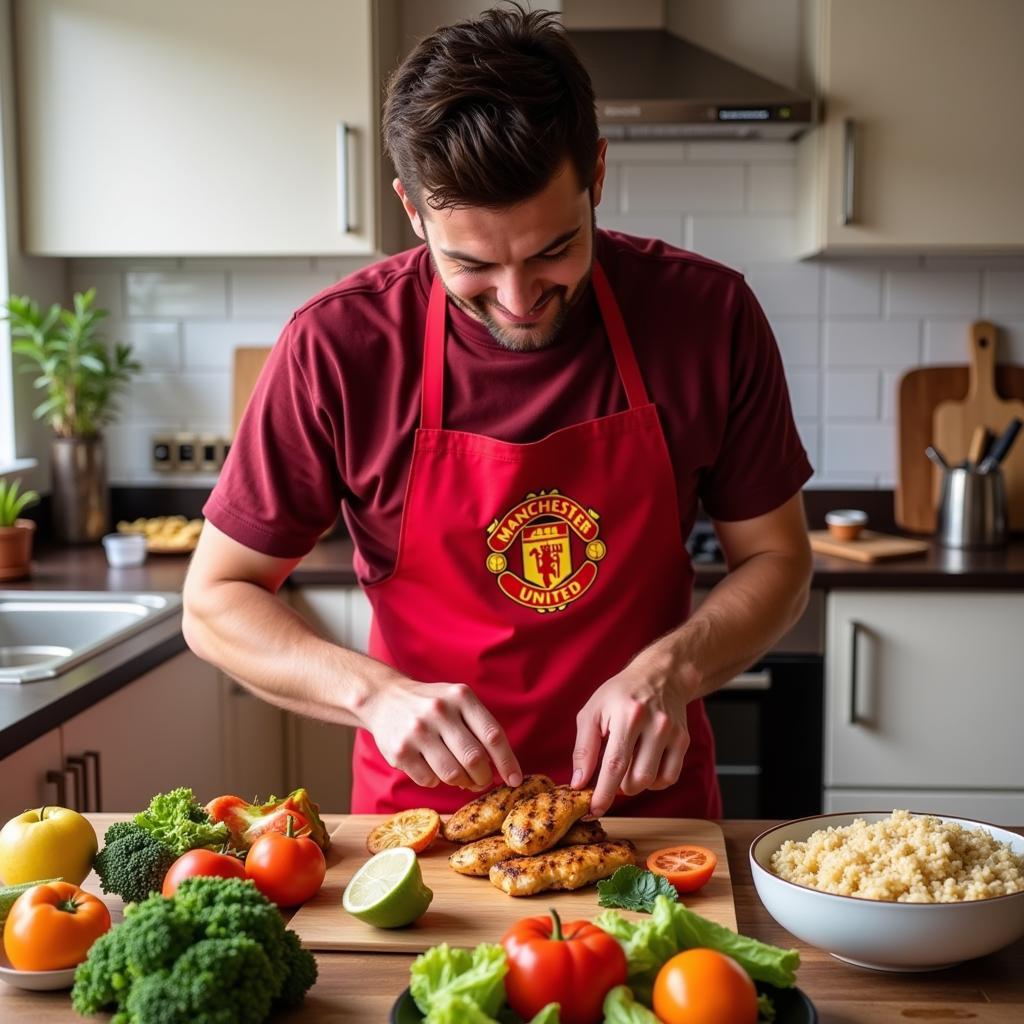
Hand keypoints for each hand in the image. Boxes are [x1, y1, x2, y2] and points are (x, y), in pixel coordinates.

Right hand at [361, 674, 522, 791]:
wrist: (384, 698)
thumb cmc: (431, 705)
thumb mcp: (458, 701)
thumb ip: (479, 727)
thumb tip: (500, 769)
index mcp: (461, 697)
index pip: (493, 735)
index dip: (507, 762)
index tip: (515, 780)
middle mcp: (439, 711)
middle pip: (475, 759)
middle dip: (483, 777)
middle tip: (481, 781)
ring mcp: (418, 731)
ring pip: (453, 774)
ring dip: (461, 782)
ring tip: (459, 777)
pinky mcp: (400, 751)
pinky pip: (429, 780)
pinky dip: (436, 781)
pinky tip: (432, 768)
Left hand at [570, 656, 697, 817]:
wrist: (660, 675)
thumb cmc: (620, 694)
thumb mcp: (592, 711)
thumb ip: (584, 748)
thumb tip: (579, 783)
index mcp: (628, 714)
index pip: (615, 764)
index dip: (603, 792)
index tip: (593, 810)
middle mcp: (654, 724)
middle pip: (636, 778)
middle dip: (618, 788)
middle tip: (609, 776)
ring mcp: (672, 733)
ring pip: (653, 781)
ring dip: (634, 784)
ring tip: (626, 765)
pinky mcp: (683, 740)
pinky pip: (669, 777)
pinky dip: (654, 781)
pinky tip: (643, 765)